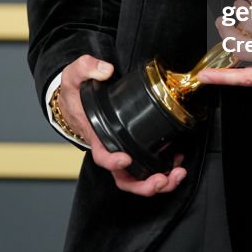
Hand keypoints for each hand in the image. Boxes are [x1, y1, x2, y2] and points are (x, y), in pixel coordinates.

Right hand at [59, 55, 186, 196]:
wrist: (77, 101)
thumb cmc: (76, 93)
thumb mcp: (74, 75)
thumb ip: (87, 67)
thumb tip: (106, 70)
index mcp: (96, 135)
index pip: (101, 156)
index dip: (112, 162)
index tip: (125, 159)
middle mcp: (110, 149)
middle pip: (124, 178)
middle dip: (144, 184)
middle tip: (163, 179)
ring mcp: (122, 151)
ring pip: (138, 177)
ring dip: (159, 181)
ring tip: (177, 174)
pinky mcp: (134, 147)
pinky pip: (147, 166)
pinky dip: (163, 169)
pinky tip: (177, 161)